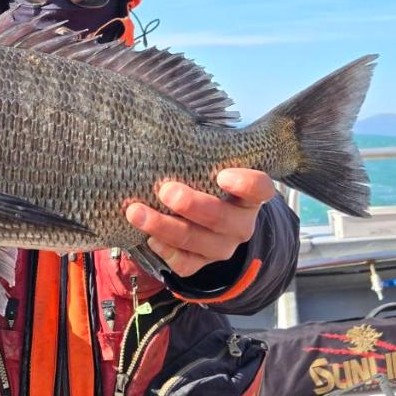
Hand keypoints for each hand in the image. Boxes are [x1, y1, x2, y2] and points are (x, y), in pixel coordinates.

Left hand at [124, 168, 275, 278]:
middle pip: (221, 218)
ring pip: (196, 242)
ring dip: (164, 226)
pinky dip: (165, 251)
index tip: (222, 175)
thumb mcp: (209, 167)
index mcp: (248, 196)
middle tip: (166, 190)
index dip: (245, 183)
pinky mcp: (202, 263)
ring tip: (136, 212)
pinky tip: (149, 239)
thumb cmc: (203, 181)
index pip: (260, 188)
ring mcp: (222, 247)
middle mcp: (240, 224)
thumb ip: (199, 156)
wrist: (204, 219)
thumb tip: (167, 131)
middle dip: (192, 205)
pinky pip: (186, 264)